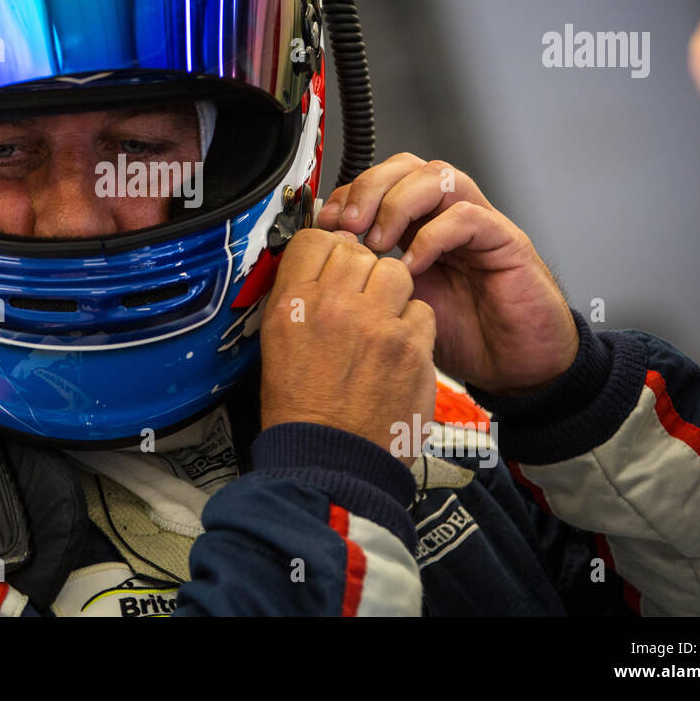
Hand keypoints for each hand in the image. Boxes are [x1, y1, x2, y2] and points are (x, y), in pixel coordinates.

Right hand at [260, 229, 435, 464]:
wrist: (332, 461)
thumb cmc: (301, 406)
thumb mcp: (277, 342)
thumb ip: (299, 295)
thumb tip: (324, 261)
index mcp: (293, 304)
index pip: (316, 239)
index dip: (328, 251)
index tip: (333, 266)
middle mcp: (334, 307)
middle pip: (358, 252)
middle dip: (360, 271)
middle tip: (359, 299)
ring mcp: (376, 326)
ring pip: (396, 272)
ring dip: (391, 291)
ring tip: (383, 319)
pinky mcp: (412, 349)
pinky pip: (422, 310)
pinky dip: (413, 325)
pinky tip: (399, 347)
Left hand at [318, 154, 577, 395]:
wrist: (517, 367)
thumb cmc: (462, 336)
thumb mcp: (399, 305)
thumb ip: (369, 276)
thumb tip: (322, 261)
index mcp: (419, 225)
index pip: (381, 182)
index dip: (350, 194)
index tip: (325, 223)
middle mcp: (448, 216)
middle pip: (407, 167)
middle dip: (369, 187)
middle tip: (347, 224)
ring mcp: (478, 225)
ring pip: (438, 178)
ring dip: (398, 203)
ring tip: (377, 241)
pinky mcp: (506, 242)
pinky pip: (469, 217)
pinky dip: (434, 235)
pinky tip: (413, 265)